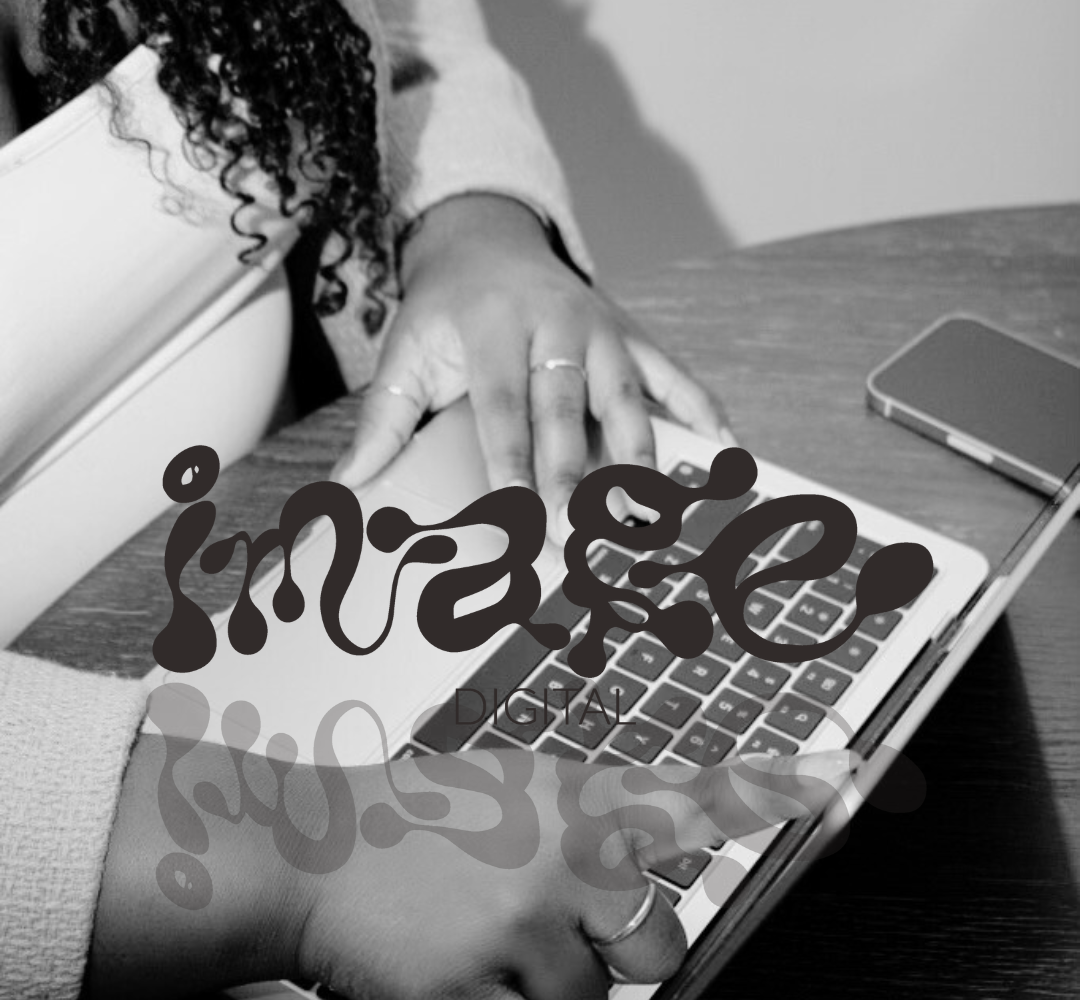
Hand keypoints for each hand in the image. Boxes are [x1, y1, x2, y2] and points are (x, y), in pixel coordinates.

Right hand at [92, 730, 853, 999]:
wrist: (311, 853)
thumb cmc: (409, 821)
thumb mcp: (512, 786)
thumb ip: (593, 812)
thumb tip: (661, 842)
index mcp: (577, 801)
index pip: (695, 794)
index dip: (775, 787)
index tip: (845, 776)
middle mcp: (560, 860)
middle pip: (658, 949)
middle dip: (613, 954)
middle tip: (550, 929)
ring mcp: (516, 930)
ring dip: (545, 995)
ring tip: (483, 949)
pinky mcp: (469, 997)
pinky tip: (473, 998)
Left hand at [331, 194, 730, 540]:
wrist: (486, 239)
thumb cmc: (444, 313)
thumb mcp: (404, 353)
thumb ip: (381, 421)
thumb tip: (344, 489)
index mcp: (492, 330)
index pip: (503, 410)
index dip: (513, 467)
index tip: (520, 521)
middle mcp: (553, 326)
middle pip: (567, 412)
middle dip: (575, 478)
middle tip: (581, 535)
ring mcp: (601, 330)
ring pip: (627, 398)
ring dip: (640, 459)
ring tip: (649, 516)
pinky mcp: (634, 335)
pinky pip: (675, 374)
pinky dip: (702, 410)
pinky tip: (724, 450)